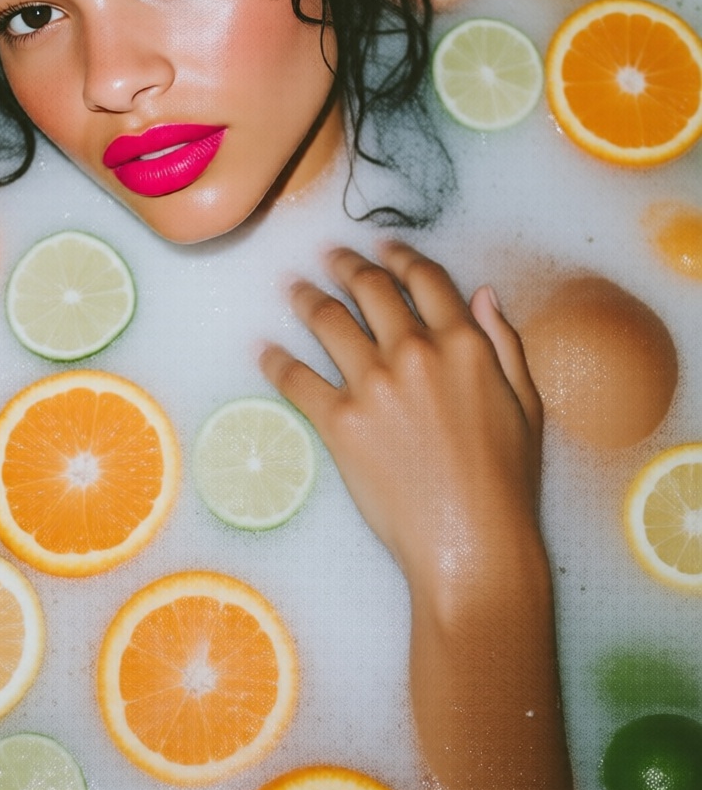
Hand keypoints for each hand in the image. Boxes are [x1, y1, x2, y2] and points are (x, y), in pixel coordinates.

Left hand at [260, 242, 543, 597]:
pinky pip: (297, 378)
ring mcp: (373, 385)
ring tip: (292, 287)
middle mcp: (414, 352)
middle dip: (345, 265)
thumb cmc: (507, 482)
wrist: (473, 543)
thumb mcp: (526, 403)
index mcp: (464, 344)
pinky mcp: (339, 422)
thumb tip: (483, 294)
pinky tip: (262, 348)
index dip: (399, 255)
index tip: (382, 246)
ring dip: (306, 297)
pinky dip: (275, 359)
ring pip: (328, 320)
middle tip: (328, 256)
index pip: (424, 279)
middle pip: (370, 289)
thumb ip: (503, 343)